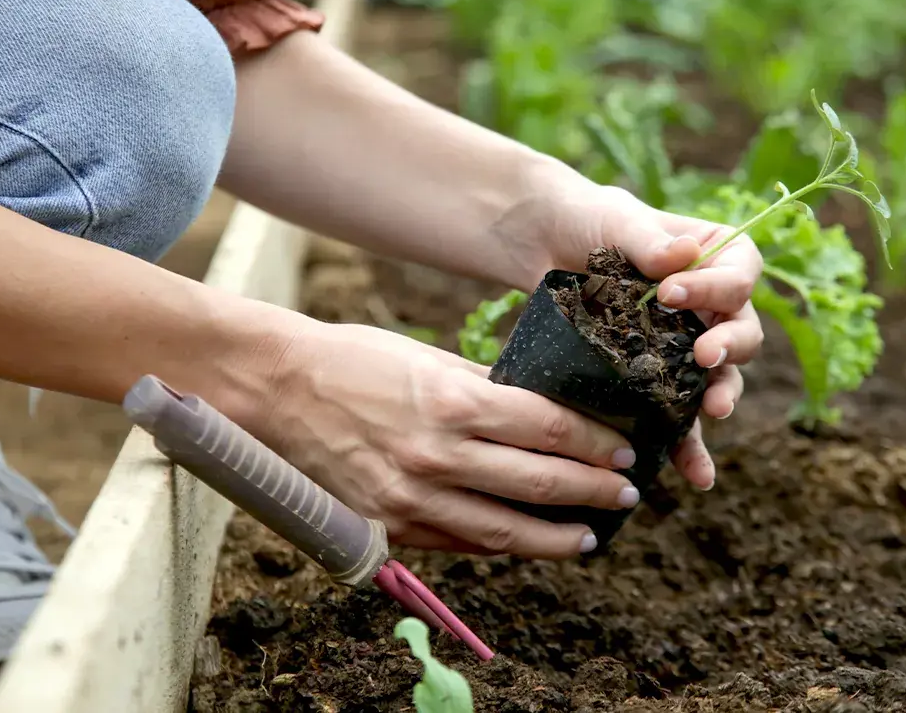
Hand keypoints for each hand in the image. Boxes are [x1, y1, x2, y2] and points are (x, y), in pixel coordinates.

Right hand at [253, 320, 643, 558]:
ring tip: (590, 536)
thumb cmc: (355, 361)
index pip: (549, 428)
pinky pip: (458, 543)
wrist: (279, 389)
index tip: (624, 450)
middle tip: (626, 494)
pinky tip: (526, 544)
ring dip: (558, 537)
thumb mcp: (427, 358)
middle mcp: (437, 455)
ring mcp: (411, 497)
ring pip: (505, 531)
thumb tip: (541, 409)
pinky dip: (499, 547)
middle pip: (539, 482)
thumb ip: (485, 388)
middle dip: (594, 491)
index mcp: (453, 402)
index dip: (596, 443)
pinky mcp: (387, 526)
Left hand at [500, 177, 764, 490]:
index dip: (717, 288)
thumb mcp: (615, 219)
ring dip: (721, 397)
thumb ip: (648, 239)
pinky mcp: (655, 375)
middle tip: (704, 357)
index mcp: (714, 255)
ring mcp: (684, 342)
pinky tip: (694, 474)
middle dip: (729, 348)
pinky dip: (689, 443)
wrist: (544, 244)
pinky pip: (679, 413)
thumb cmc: (587, 219)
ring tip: (712, 412)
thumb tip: (683, 257)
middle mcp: (710, 303)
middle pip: (741, 330)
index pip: (740, 274)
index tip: (670, 294)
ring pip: (718, 378)